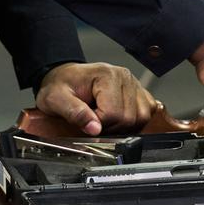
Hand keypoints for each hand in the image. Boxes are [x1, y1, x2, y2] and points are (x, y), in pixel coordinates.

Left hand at [35, 62, 160, 135]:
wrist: (64, 77)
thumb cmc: (60, 86)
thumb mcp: (56, 99)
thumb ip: (74, 113)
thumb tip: (94, 129)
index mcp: (107, 75)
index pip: (113, 113)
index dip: (98, 124)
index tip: (87, 120)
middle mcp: (125, 77)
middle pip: (130, 118)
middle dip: (111, 127)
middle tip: (94, 120)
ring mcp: (134, 83)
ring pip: (142, 117)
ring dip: (124, 126)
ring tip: (106, 119)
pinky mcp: (139, 91)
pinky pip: (148, 112)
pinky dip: (135, 121)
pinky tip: (118, 118)